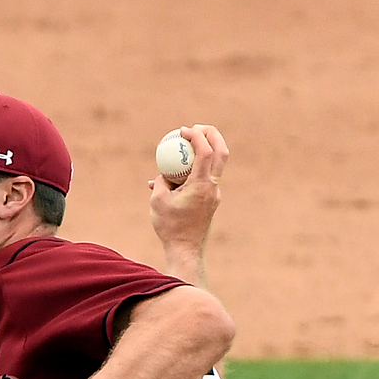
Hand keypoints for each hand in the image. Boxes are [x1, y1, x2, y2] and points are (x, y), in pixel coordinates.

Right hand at [149, 125, 229, 283]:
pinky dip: (194, 171)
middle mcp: (212, 187)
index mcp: (201, 185)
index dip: (196, 136)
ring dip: (203, 151)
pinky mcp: (211, 201)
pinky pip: (204, 179)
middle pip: (222, 151)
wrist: (186, 250)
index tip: (182, 131)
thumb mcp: (157, 200)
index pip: (205, 151)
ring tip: (184, 148)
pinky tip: (175, 178)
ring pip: (216, 164)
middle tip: (195, 128)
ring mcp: (214, 194)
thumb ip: (161, 181)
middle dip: (211, 134)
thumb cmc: (170, 227)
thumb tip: (163, 172)